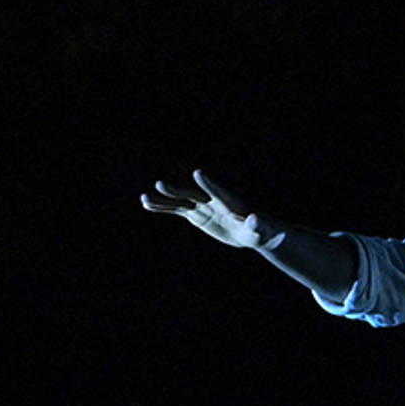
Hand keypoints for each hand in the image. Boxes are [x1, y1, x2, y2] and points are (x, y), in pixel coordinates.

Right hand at [141, 170, 281, 249]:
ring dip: (163, 200)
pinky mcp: (197, 214)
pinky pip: (177, 210)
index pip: (216, 190)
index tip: (198, 173)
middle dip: (176, 190)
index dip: (208, 183)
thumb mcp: (259, 228)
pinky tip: (148, 205)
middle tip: (160, 184)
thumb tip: (254, 219)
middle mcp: (211, 200)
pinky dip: (163, 208)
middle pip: (191, 194)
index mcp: (228, 201)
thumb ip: (255, 223)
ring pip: (179, 202)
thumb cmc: (260, 230)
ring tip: (144, 198)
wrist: (252, 232)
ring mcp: (202, 206)